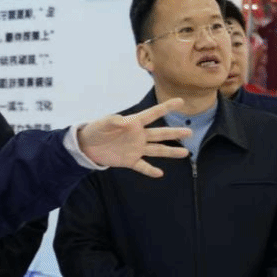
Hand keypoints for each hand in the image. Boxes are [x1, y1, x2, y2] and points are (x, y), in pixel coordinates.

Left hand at [75, 98, 191, 177]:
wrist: (87, 146)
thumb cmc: (96, 130)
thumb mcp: (102, 124)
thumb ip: (113, 121)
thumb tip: (123, 121)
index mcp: (134, 123)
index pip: (152, 114)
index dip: (166, 107)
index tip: (180, 102)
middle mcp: (139, 135)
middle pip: (160, 134)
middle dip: (174, 133)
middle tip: (189, 132)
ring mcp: (136, 149)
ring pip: (156, 150)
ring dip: (170, 152)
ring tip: (185, 153)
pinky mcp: (130, 161)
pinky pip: (142, 166)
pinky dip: (150, 170)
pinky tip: (160, 174)